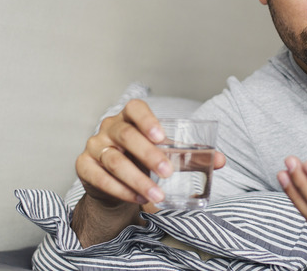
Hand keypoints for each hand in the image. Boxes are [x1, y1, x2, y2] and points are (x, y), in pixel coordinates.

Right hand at [75, 99, 225, 206]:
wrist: (113, 179)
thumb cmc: (141, 159)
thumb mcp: (164, 153)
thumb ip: (190, 156)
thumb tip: (221, 161)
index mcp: (130, 117)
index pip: (135, 108)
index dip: (148, 120)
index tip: (162, 137)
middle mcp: (109, 128)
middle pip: (126, 136)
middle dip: (149, 155)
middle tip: (167, 173)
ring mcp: (94, 146)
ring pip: (114, 161)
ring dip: (137, 179)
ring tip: (157, 195)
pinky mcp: (84, 166)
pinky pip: (100, 178)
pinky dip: (121, 190)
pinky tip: (138, 198)